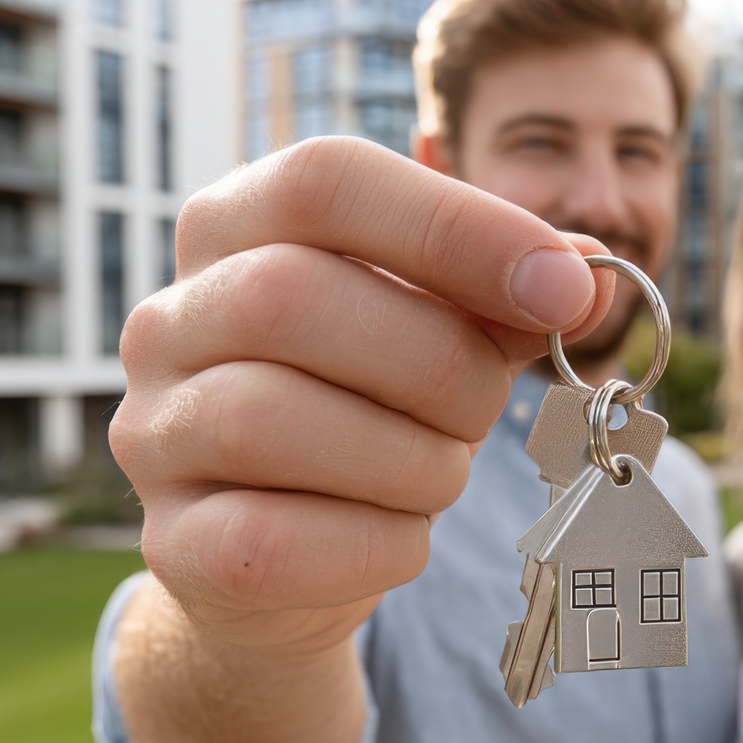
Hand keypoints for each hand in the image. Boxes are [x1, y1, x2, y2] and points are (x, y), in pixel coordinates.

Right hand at [111, 137, 614, 655]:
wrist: (283, 563)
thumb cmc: (369, 414)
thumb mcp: (439, 333)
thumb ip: (504, 297)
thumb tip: (586, 272)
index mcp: (235, 228)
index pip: (326, 179)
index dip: (457, 226)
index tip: (564, 290)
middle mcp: (170, 318)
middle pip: (293, 296)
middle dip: (437, 362)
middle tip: (484, 411)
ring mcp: (155, 431)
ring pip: (273, 418)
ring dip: (408, 458)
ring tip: (439, 474)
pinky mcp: (173, 544)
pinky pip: (271, 540)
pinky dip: (374, 543)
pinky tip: (400, 534)